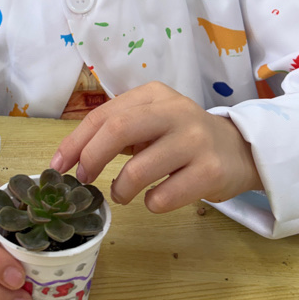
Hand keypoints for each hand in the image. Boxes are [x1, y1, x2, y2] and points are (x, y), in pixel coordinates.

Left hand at [50, 82, 261, 212]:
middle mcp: (175, 111)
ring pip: (138, 169)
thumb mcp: (152, 122)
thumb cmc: (182, 138)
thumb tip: (70, 156)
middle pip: (118, 130)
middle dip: (91, 158)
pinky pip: (164, 196)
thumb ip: (117, 130)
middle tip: (83, 179)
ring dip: (120, 189)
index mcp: (154, 95)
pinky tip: (155, 199)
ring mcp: (195, 141)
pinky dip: (150, 204)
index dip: (76, 142)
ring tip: (122, 194)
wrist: (240, 150)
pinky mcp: (210, 171)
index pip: (105, 114)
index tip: (59, 165)